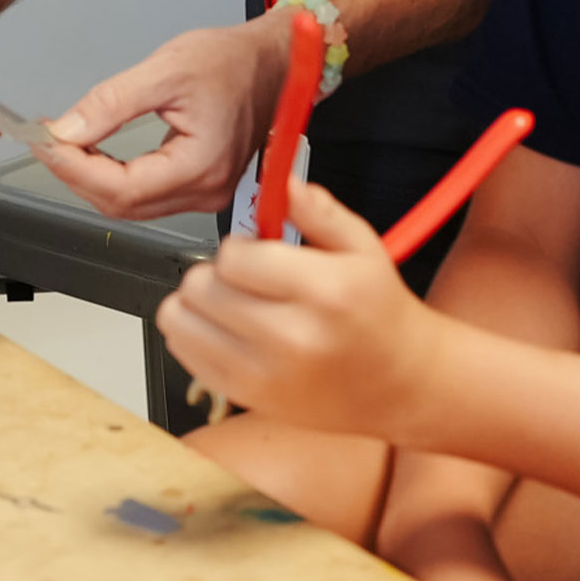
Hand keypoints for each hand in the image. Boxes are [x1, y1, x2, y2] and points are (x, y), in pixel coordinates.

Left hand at [34, 16, 286, 218]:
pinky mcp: (200, 186)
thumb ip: (111, 103)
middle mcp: (205, 191)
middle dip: (76, 174)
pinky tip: (94, 155)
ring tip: (63, 145)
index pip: (120, 187)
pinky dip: (113, 179)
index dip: (74, 168)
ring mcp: (205, 193)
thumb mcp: (165, 70)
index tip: (45, 142)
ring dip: (91, 179)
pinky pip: (146, 197)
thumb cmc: (234, 62)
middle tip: (46, 141)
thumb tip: (66, 130)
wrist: (274, 62)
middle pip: (121, 204)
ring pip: (130, 206)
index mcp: (201, 165)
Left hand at [155, 180, 440, 436]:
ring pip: (180, 321)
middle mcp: (291, 338)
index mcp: (323, 292)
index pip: (235, 256)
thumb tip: (282, 182)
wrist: (399, 383)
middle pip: (201, 288)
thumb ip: (319, 210)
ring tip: (232, 304)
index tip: (257, 252)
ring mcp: (265, 375)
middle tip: (245, 279)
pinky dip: (195, 336)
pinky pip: (184, 355)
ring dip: (198, 304)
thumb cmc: (379, 313)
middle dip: (216, 273)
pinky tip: (228, 331)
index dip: (240, 246)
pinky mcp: (247, 398)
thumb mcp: (364, 248)